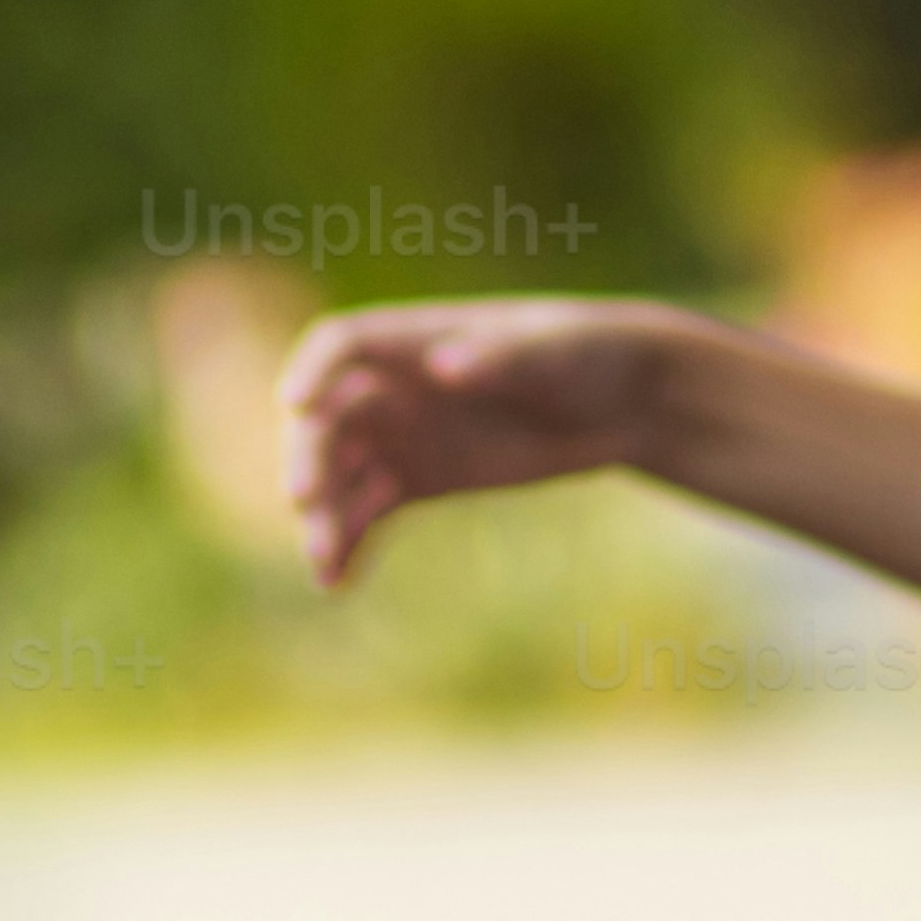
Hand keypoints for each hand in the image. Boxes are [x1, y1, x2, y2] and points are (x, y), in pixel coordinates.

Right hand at [284, 297, 677, 586]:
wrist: (627, 401)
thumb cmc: (589, 354)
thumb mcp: (553, 354)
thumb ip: (500, 358)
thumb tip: (443, 367)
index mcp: (418, 339)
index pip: (341, 347)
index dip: (311, 372)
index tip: (293, 405)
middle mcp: (397, 386)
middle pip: (327, 420)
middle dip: (310, 458)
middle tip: (306, 503)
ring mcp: (405, 436)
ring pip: (341, 475)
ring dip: (325, 516)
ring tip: (323, 562)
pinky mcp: (421, 480)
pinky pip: (368, 513)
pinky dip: (350, 544)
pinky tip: (337, 581)